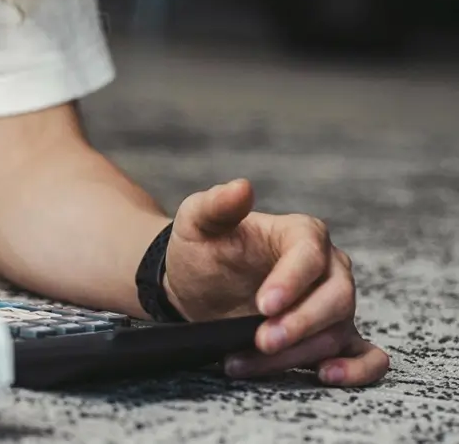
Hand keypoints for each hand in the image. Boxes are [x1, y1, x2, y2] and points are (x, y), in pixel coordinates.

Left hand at [163, 179, 389, 386]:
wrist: (197, 285)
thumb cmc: (202, 249)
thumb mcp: (197, 222)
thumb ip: (216, 205)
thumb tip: (241, 187)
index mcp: (301, 234)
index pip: (309, 256)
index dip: (291, 282)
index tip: (263, 304)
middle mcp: (327, 268)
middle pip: (335, 298)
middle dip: (298, 324)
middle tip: (260, 341)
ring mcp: (332, 304)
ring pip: (336, 332)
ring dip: (296, 354)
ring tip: (247, 362)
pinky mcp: (330, 336)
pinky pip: (365, 355)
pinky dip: (357, 369)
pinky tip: (327, 375)